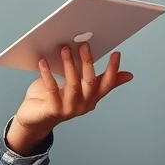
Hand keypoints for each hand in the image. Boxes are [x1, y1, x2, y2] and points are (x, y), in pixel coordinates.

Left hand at [7, 42, 132, 153]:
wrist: (35, 120)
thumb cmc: (56, 99)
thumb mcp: (80, 88)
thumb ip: (99, 80)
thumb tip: (128, 75)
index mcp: (92, 98)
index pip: (108, 84)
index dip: (113, 70)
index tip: (116, 53)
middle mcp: (84, 104)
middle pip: (90, 81)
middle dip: (88, 62)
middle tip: (84, 44)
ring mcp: (69, 108)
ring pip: (72, 84)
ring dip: (69, 64)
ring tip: (65, 48)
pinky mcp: (53, 109)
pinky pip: (51, 89)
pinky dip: (47, 74)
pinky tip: (43, 62)